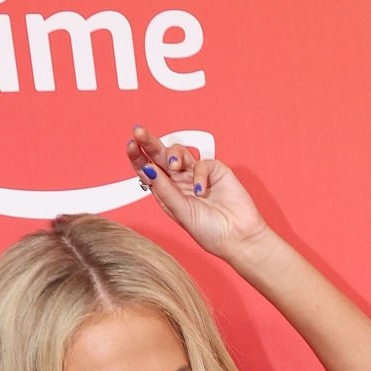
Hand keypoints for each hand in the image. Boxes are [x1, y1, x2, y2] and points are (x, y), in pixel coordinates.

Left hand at [125, 124, 269, 263]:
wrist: (239, 238)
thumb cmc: (212, 233)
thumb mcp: (182, 213)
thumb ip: (165, 191)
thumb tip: (147, 169)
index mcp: (168, 194)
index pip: (149, 171)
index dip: (139, 158)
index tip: (131, 146)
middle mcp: (180, 183)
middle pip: (160, 156)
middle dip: (149, 143)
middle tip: (139, 132)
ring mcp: (197, 175)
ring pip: (179, 153)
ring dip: (173, 154)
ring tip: (173, 165)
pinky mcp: (215, 171)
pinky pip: (202, 163)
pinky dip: (200, 175)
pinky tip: (203, 191)